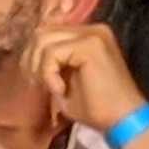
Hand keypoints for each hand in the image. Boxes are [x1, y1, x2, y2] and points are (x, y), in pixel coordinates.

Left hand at [30, 20, 147, 136]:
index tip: (34, 78)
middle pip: (42, 32)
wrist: (121, 119)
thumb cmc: (94, 106)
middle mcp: (92, 29)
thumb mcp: (64, 78)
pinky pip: (52, 53)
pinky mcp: (90, 45)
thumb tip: (27, 54)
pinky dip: (48, 74)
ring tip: (51, 87)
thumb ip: (51, 62)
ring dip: (39, 67)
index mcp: (87, 35)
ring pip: (44, 41)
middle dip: (31, 59)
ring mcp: (93, 35)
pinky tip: (60, 90)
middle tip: (37, 83)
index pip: (47, 32)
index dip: (33, 54)